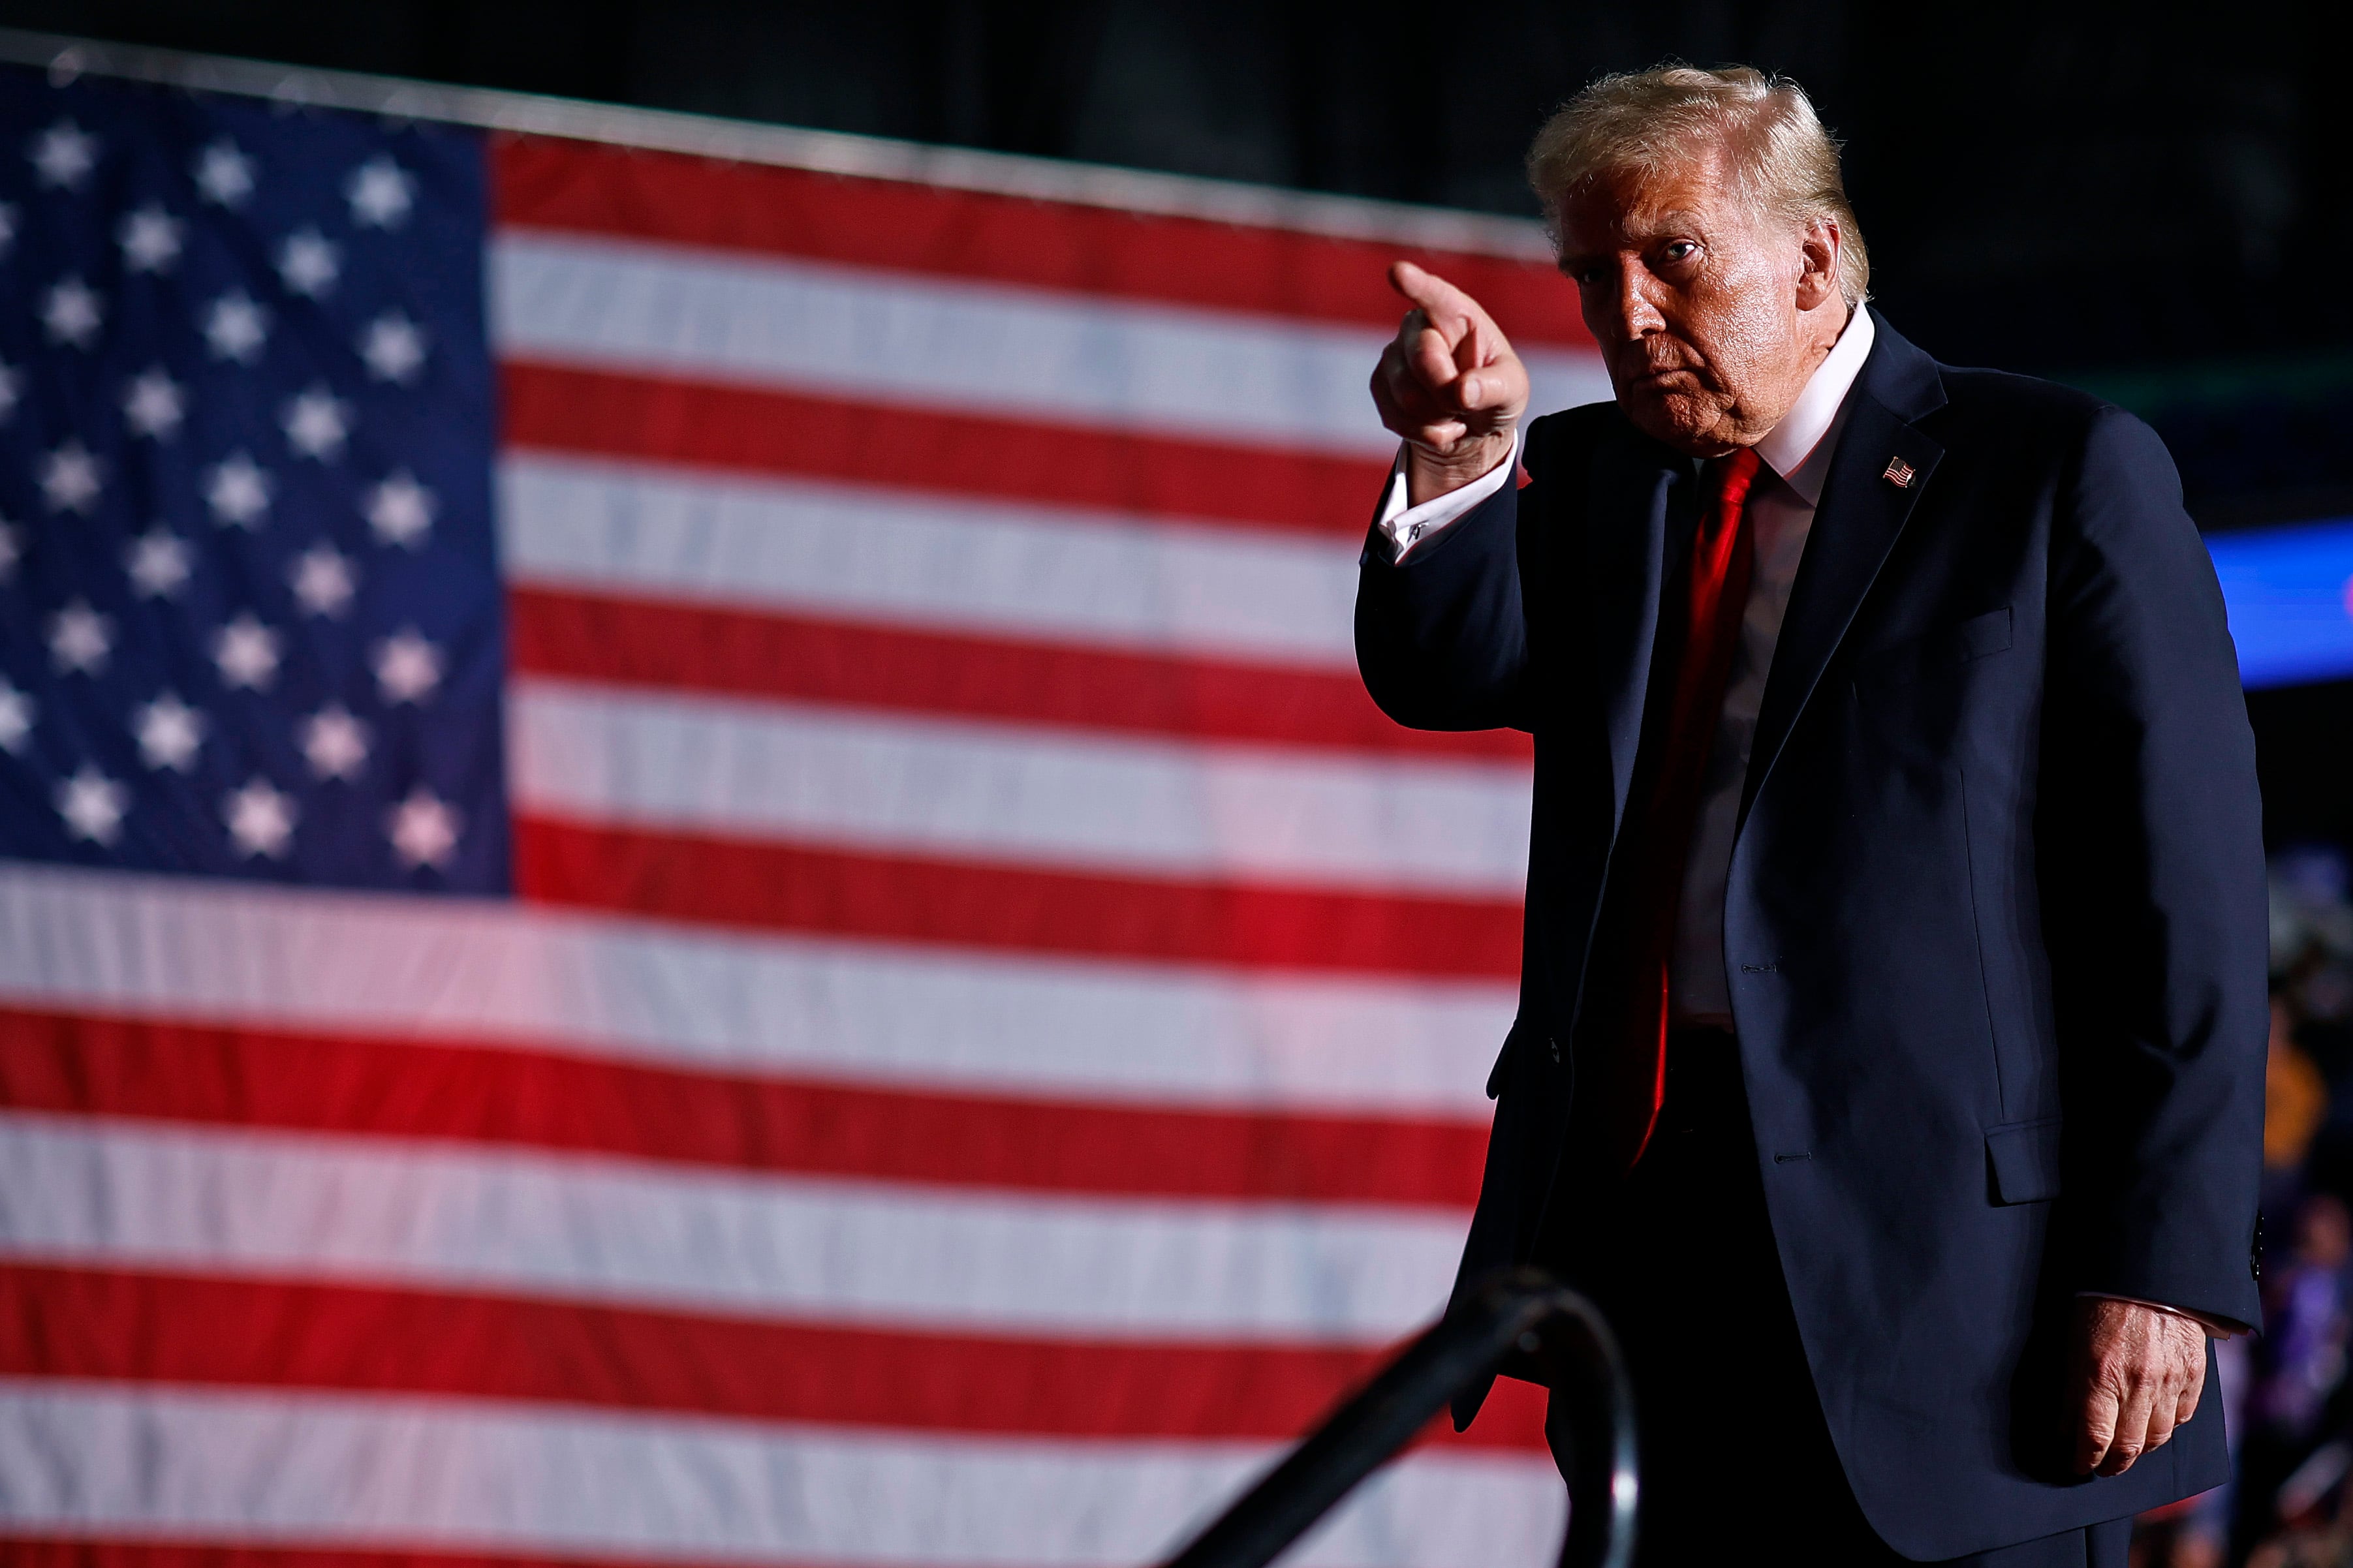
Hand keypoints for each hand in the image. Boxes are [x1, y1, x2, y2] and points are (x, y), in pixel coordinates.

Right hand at [1370, 261, 1528, 504]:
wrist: (1469, 424)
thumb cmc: (1494, 392)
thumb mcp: (1512, 389)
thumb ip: (1495, 387)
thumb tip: (1463, 392)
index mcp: (1457, 313)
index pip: (1436, 296)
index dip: (1417, 285)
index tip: (1398, 272)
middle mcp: (1420, 326)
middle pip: (1423, 359)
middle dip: (1448, 393)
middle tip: (1467, 403)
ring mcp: (1394, 354)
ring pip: (1406, 394)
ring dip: (1438, 416)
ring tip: (1454, 411)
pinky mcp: (1380, 384)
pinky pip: (1394, 415)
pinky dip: (1423, 431)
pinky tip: (1437, 423)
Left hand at [2069, 1297, 2206, 1475]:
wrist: (2148, 1274)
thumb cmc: (2100, 1305)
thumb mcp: (2072, 1344)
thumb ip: (2070, 1392)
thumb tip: (2065, 1430)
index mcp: (2100, 1375)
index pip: (2094, 1437)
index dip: (2084, 1459)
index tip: (2078, 1465)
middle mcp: (2138, 1383)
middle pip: (2129, 1445)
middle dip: (2113, 1464)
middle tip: (2103, 1467)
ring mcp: (2170, 1381)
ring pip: (2158, 1437)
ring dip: (2141, 1449)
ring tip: (2127, 1449)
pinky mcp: (2194, 1374)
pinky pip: (2183, 1416)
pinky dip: (2168, 1426)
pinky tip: (2154, 1424)